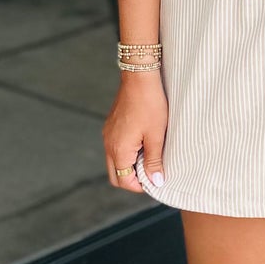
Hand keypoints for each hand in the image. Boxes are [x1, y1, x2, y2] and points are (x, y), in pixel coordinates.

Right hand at [103, 71, 167, 191]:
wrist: (139, 77)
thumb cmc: (150, 104)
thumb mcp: (156, 136)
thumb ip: (154, 161)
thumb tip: (156, 182)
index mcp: (119, 150)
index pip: (124, 181)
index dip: (140, 186)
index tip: (155, 181)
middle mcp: (108, 144)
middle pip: (115, 175)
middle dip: (132, 179)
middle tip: (151, 173)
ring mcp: (108, 135)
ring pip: (114, 161)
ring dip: (129, 165)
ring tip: (149, 157)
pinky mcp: (111, 126)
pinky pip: (114, 148)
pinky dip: (126, 153)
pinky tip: (142, 144)